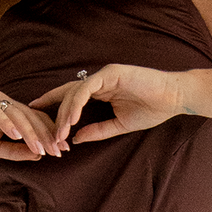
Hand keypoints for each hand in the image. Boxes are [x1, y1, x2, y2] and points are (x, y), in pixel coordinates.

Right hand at [0, 90, 65, 161]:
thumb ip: (14, 151)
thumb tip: (38, 155)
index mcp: (9, 112)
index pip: (35, 121)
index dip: (50, 136)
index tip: (63, 152)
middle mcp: (3, 102)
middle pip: (31, 116)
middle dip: (46, 134)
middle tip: (59, 150)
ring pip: (17, 114)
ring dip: (30, 131)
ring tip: (40, 147)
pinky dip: (7, 123)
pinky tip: (16, 136)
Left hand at [30, 65, 187, 147]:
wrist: (175, 98)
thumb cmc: (152, 109)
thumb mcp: (120, 125)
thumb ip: (98, 130)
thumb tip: (76, 138)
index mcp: (101, 90)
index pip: (71, 96)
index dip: (52, 103)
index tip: (36, 115)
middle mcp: (99, 80)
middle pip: (68, 95)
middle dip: (57, 117)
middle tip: (50, 138)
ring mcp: (104, 74)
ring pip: (74, 92)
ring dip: (65, 114)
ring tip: (60, 133)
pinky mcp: (111, 73)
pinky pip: (87, 88)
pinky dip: (77, 103)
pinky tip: (73, 119)